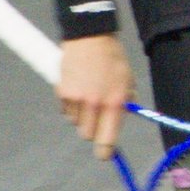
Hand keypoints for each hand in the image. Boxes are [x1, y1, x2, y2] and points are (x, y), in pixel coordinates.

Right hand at [58, 32, 133, 158]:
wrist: (89, 35)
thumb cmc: (112, 57)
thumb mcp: (127, 79)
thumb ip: (125, 101)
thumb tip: (121, 117)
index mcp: (114, 103)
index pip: (107, 139)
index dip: (105, 151)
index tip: (105, 155)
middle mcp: (95, 104)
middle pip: (87, 135)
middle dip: (92, 129)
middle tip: (96, 117)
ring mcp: (76, 99)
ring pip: (75, 122)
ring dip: (80, 116)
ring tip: (86, 96)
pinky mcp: (62, 92)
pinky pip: (66, 110)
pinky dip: (70, 105)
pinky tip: (76, 89)